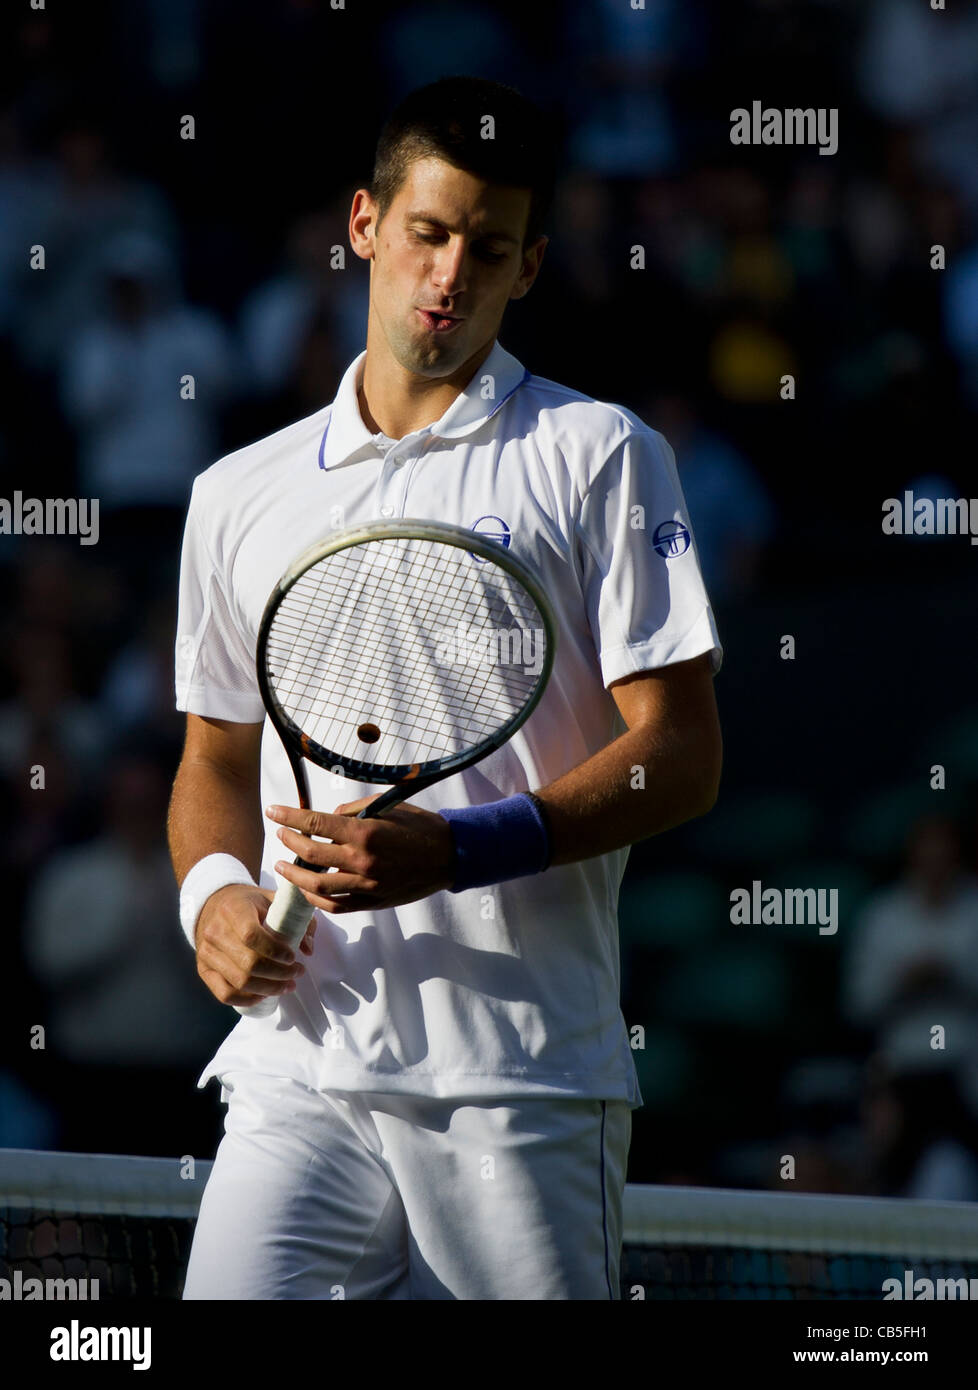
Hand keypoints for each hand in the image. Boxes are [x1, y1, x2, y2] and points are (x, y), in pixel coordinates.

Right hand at [194, 882, 315, 1007]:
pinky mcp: (204, 970)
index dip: (275, 951)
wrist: (214, 905)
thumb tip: (308, 949)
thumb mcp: (272, 900)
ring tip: (287, 985)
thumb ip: (295, 918)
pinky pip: (225, 994)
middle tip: (297, 973)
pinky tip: (264, 995)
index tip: (293, 957)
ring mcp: (207, 953)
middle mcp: (215, 932)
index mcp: (232, 909)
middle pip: (248, 963)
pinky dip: (247, 999)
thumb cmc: (248, 904)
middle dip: (279, 974)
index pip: (251, 936)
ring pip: (239, 982)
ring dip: (268, 989)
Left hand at [266, 796, 455, 912]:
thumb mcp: (387, 806)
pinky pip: (337, 906)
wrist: (450, 855)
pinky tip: (307, 891)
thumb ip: (353, 811)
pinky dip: (317, 900)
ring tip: (283, 866)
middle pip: (311, 854)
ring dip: (295, 876)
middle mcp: (362, 860)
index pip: (315, 823)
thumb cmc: (420, 826)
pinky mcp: (373, 902)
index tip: (273, 811)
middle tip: (280, 835)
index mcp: (365, 832)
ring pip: (318, 886)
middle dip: (289, 842)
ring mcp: (367, 885)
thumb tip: (326, 818)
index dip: (289, 817)